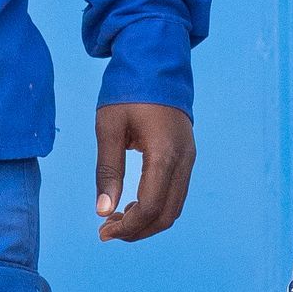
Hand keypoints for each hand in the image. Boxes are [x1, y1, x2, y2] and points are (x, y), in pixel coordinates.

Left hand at [95, 103, 194, 241]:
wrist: (156, 60)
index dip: (128, 227)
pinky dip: (156, 206)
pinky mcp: (187, 155)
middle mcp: (183, 160)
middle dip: (137, 230)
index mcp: (164, 154)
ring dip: (147, 220)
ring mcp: (189, 157)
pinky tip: (132, 202)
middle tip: (107, 231)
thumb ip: (107, 170)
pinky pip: (176, 192)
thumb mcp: (109, 127)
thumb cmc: (128, 90)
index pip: (150, 207)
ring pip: (174, 207)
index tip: (103, 230)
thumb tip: (103, 210)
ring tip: (117, 218)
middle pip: (166, 214)